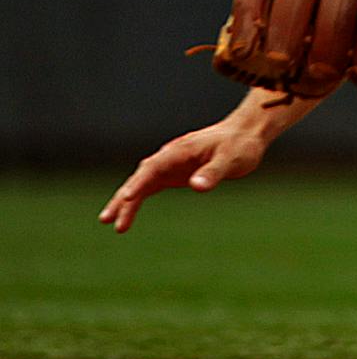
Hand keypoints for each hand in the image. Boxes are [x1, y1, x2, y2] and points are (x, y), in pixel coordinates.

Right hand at [97, 95, 306, 231]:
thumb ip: (213, 172)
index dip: (139, 183)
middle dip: (124, 198)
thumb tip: (196, 186)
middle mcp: (169, 157)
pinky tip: (128, 214)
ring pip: (142, 184)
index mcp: (179, 151)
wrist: (246, 134)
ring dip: (126, 202)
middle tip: (108, 219)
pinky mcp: (176, 174)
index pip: (152, 168)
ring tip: (113, 224)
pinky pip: (151, 187)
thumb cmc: (240, 145)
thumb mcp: (231, 159)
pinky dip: (139, 199)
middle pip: (140, 178)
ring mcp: (170, 165)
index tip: (127, 197)